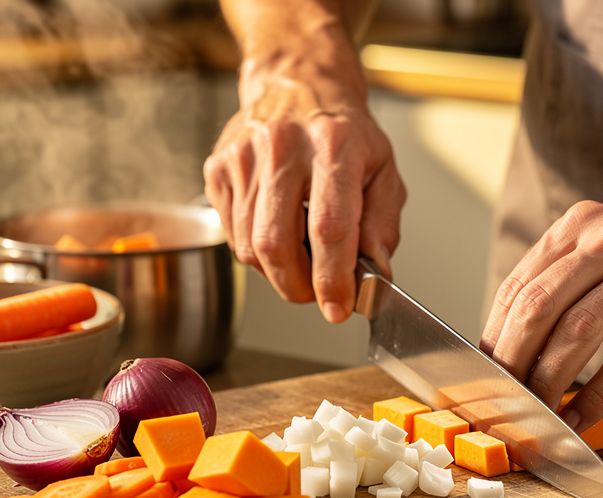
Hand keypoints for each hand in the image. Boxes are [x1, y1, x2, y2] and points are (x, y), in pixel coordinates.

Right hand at [203, 45, 405, 322]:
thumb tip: (374, 272)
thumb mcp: (383, 171)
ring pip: (249, 249)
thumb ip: (382, 225)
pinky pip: (232, 236)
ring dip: (278, 273)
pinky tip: (278, 232)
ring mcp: (243, 157)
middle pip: (277, 245)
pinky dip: (256, 252)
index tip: (338, 308)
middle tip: (318, 292)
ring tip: (301, 260)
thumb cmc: (344, 132)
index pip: (329, 228)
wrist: (297, 84)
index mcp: (334, 144)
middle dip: (299, 287)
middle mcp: (282, 146)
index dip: (332, 279)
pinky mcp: (218, 169)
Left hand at [480, 199, 602, 431]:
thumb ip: (567, 282)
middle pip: (539, 307)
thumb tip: (512, 344)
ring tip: (535, 414)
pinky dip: (597, 395)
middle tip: (500, 398)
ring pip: (578, 332)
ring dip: (549, 382)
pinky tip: (580, 418)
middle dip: (512, 362)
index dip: (493, 336)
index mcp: (582, 226)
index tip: (480, 374)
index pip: (519, 286)